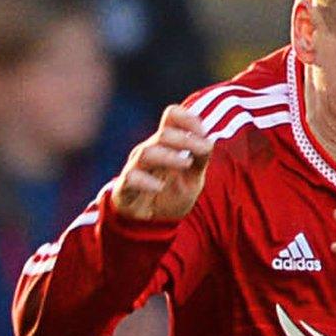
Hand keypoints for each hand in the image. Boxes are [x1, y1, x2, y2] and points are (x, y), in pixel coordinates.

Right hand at [111, 105, 212, 220]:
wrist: (153, 220)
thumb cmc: (172, 190)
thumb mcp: (194, 175)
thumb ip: (202, 158)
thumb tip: (209, 142)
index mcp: (166, 143)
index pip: (172, 116)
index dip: (188, 118)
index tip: (204, 133)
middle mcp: (149, 150)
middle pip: (163, 134)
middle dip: (185, 140)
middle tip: (204, 150)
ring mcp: (136, 167)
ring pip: (147, 153)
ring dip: (169, 156)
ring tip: (186, 164)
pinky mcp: (125, 187)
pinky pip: (130, 178)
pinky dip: (145, 181)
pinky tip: (159, 187)